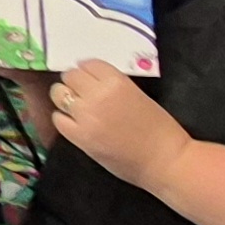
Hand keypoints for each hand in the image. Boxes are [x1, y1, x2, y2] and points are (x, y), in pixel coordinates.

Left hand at [50, 60, 189, 189]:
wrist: (166, 161)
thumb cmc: (160, 130)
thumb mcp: (139, 96)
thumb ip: (114, 87)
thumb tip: (92, 82)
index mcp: (117, 82)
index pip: (88, 64)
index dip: (87, 70)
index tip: (88, 77)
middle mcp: (98, 95)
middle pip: (70, 76)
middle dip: (74, 82)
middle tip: (81, 92)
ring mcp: (86, 116)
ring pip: (59, 94)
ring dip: (65, 98)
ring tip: (76, 107)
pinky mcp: (79, 137)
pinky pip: (58, 119)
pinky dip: (63, 119)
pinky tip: (74, 123)